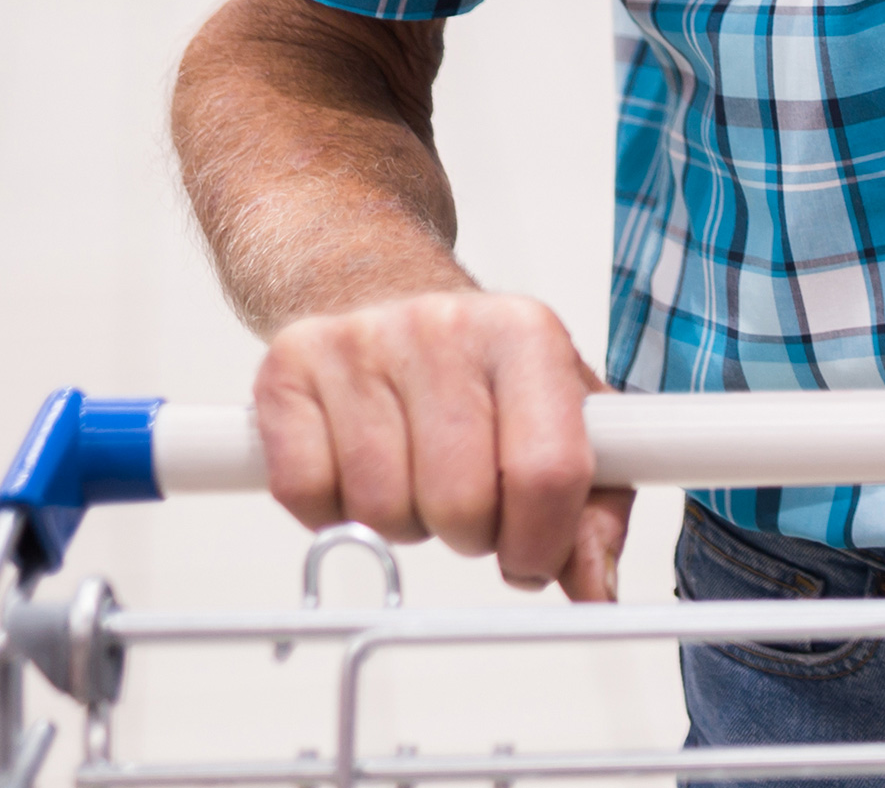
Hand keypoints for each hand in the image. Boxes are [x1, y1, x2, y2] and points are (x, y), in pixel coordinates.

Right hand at [251, 289, 629, 600]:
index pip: (546, 471)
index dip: (540, 543)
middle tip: (469, 509)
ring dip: (403, 526)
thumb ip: (596, 510)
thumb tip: (596, 590)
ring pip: (381, 510)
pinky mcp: (287, 369)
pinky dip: (333, 514)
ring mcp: (359, 344)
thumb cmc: (482, 373)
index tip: (530, 557)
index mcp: (528, 333)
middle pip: (459, 503)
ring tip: (416, 480)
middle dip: (469, 535)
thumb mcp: (565, 418)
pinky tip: (359, 473)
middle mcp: (444, 327)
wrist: (384, 294)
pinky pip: (308, 497)